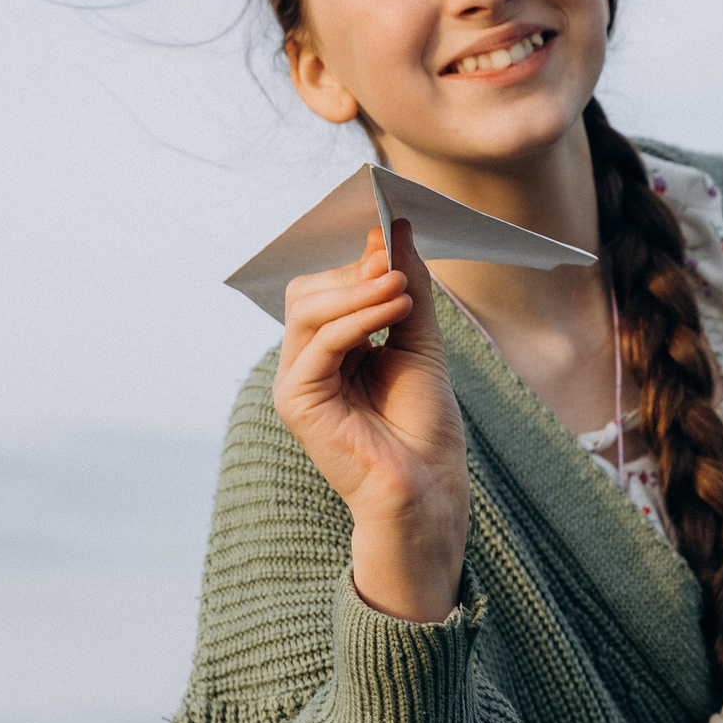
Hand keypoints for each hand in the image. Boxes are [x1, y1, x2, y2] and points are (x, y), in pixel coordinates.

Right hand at [272, 219, 469, 622]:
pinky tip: (394, 310)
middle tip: (392, 264)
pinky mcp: (295, 400)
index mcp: (330, 351)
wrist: (427, 491)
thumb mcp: (419, 342)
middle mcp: (306, 363)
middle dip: (352, 273)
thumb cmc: (423, 428)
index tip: (385, 233)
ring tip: (402, 288)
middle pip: (307, 291)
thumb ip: (405, 289)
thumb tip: (392, 231)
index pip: (325, 289)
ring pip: (307, 308)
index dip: (354, 261)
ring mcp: (296, 381)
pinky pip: (319, 341)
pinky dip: (358, 318)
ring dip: (358, 291)